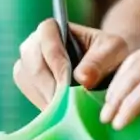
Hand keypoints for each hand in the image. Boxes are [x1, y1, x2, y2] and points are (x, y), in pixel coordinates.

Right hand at [13, 18, 132, 108]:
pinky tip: (59, 111)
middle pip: (31, 60)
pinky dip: (42, 102)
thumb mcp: (114, 51)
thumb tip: (81, 78)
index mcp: (54, 27)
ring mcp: (29, 63)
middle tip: (64, 104)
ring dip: (44, 95)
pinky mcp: (29, 82)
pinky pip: (27, 92)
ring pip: (25, 77)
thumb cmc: (110, 54)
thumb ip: (100, 60)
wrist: (107, 71)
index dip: (55, 59)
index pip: (46, 36)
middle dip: (48, 84)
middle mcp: (35, 42)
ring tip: (63, 110)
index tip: (67, 81)